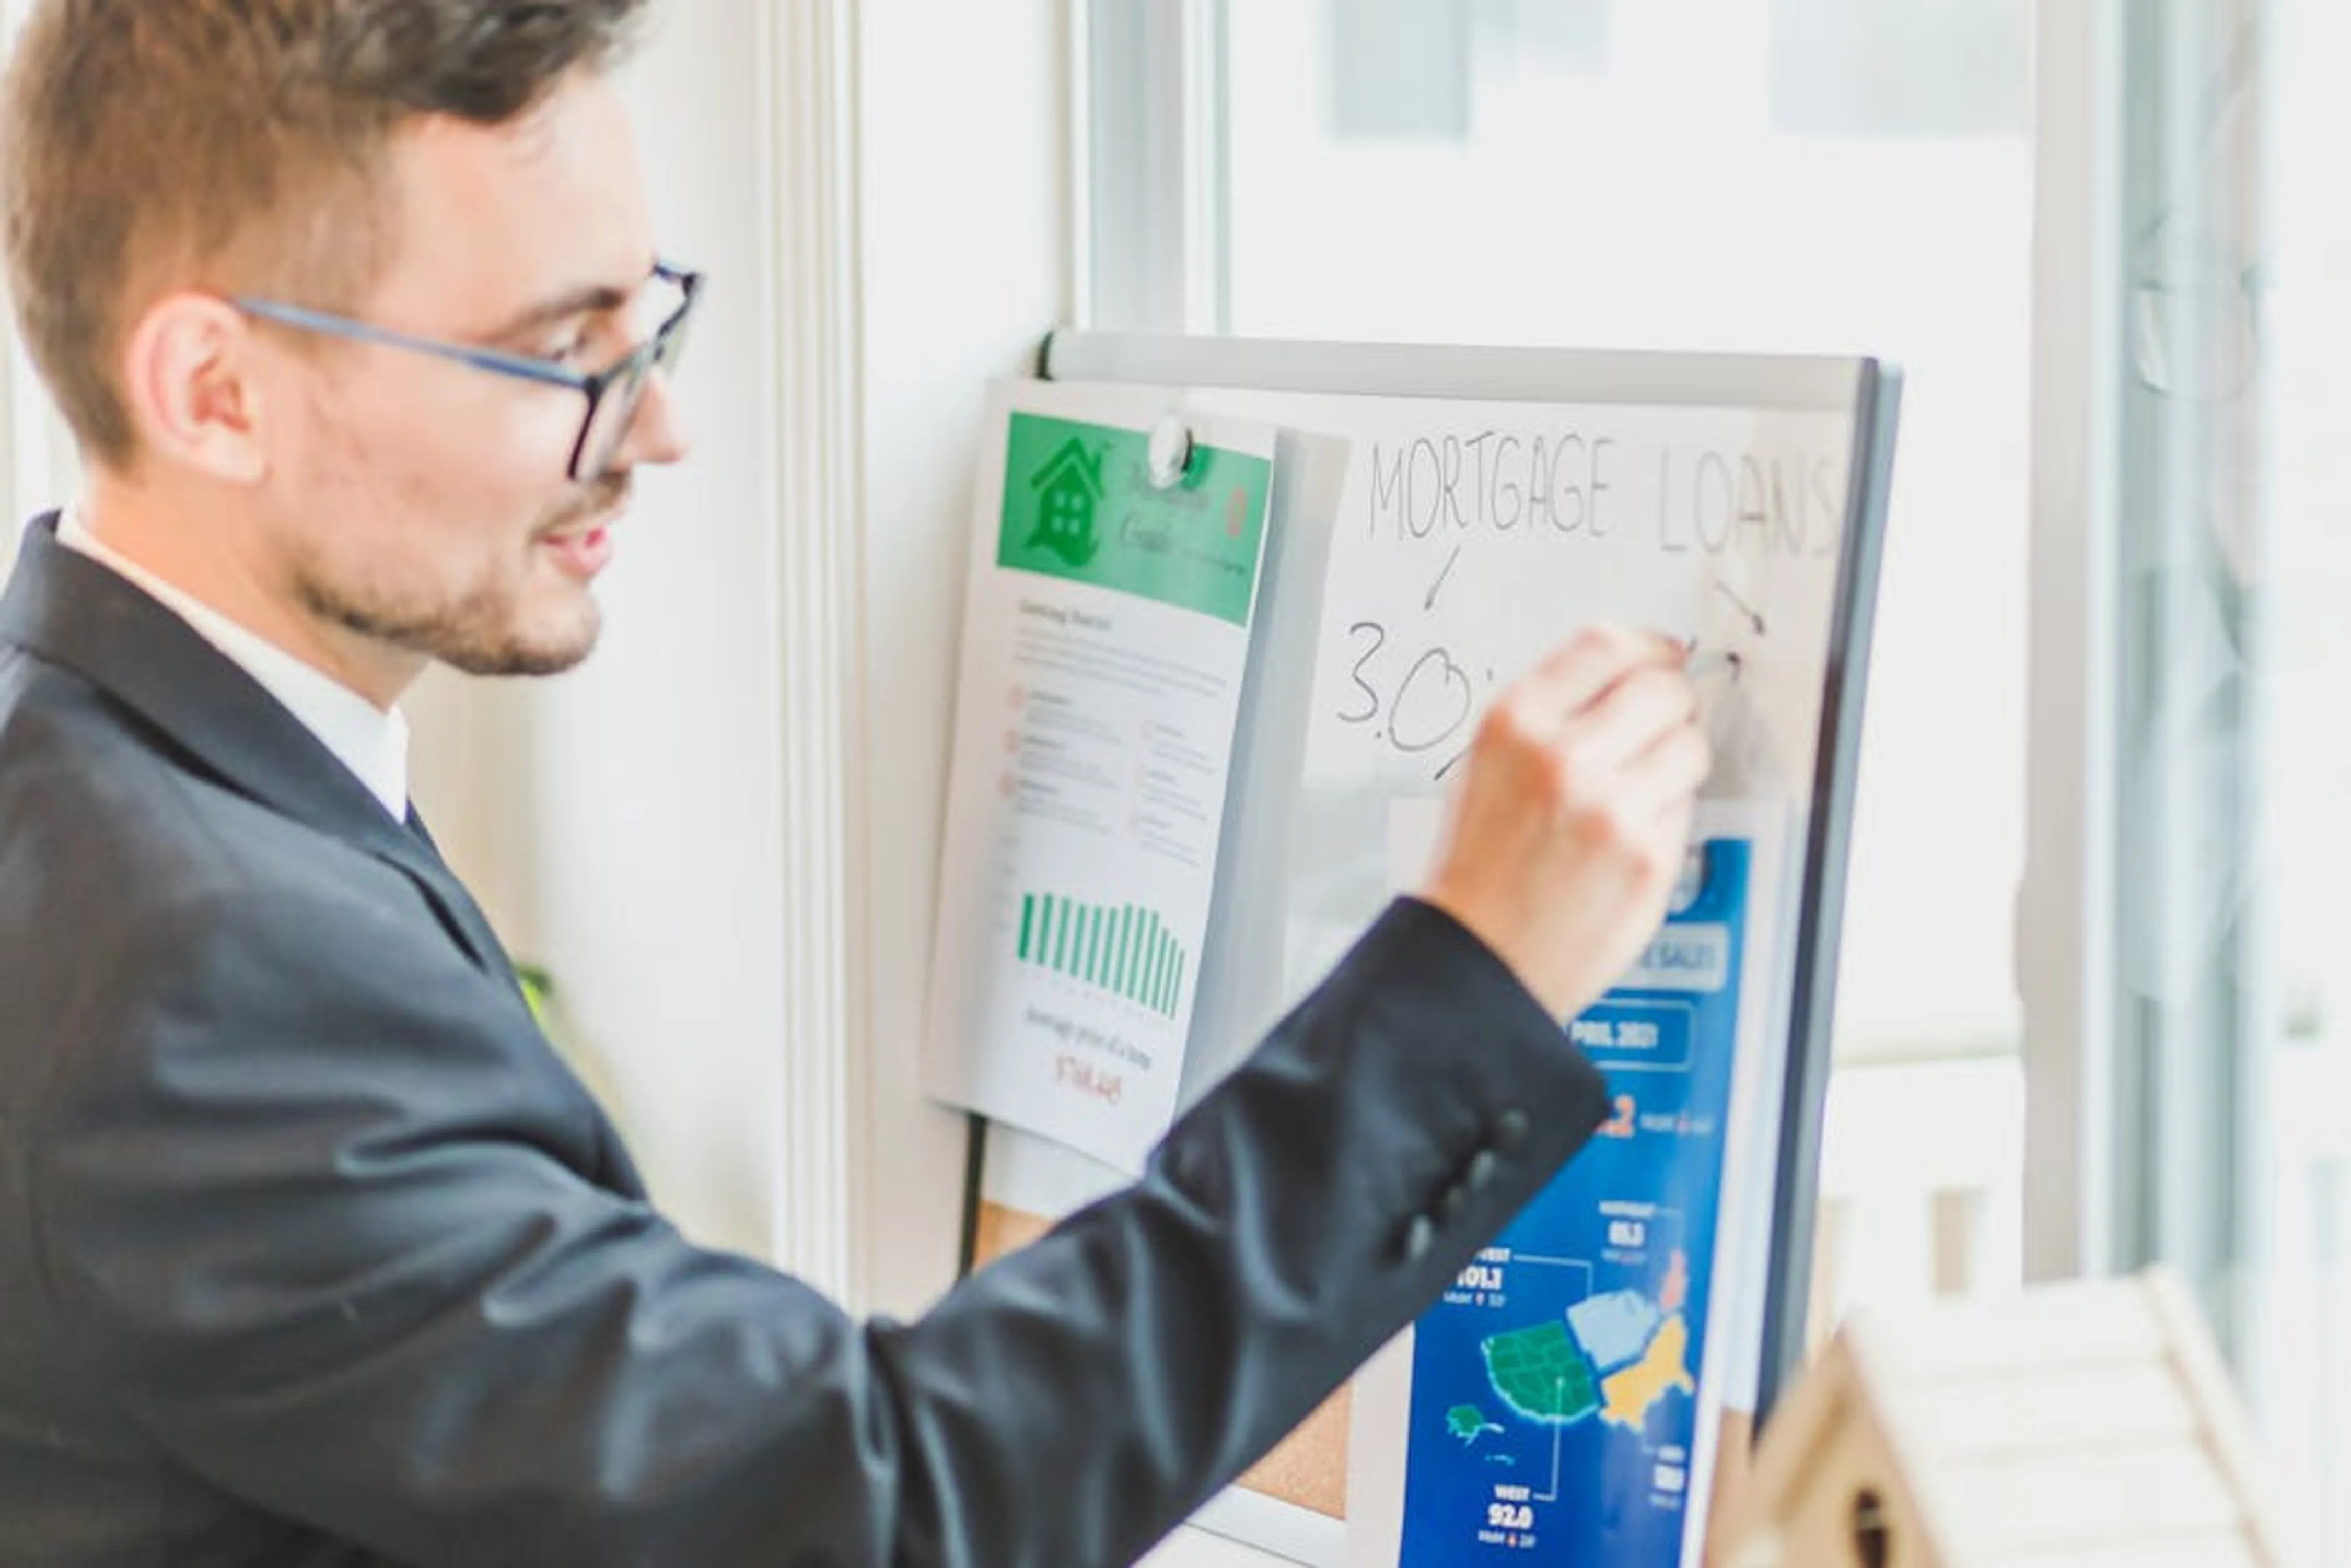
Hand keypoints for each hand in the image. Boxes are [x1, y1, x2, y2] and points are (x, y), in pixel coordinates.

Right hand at [1420, 625, 1710, 1018]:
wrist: (1480, 955)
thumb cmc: (1482, 864)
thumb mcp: (1488, 764)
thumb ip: (1554, 715)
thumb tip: (1630, 676)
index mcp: (1515, 723)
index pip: (1606, 644)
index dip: (1648, 646)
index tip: (1663, 655)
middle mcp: (1563, 757)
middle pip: (1662, 686)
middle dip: (1671, 700)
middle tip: (1662, 721)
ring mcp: (1612, 809)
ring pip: (1690, 744)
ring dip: (1678, 756)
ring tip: (1645, 784)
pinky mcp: (1649, 859)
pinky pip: (1687, 806)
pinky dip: (1669, 813)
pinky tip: (1632, 833)